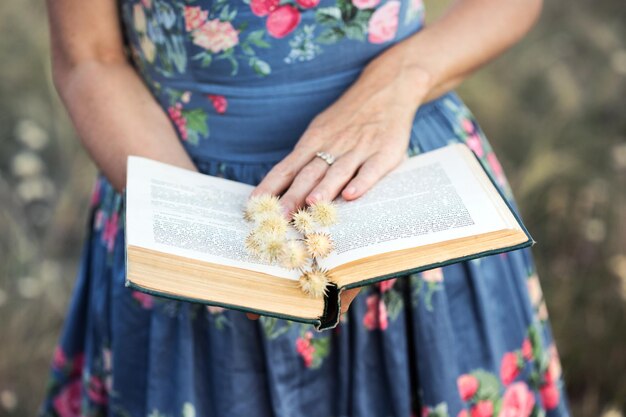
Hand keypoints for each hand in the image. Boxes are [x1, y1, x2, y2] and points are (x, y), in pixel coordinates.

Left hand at [252, 59, 428, 211]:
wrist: (386, 89)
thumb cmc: (348, 117)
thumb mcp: (321, 130)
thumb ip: (305, 158)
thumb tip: (280, 187)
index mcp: (314, 141)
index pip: (287, 167)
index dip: (270, 187)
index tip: (255, 205)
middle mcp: (333, 146)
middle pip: (309, 173)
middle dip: (293, 195)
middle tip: (279, 215)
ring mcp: (359, 149)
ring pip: (338, 172)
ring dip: (324, 188)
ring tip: (311, 205)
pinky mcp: (384, 153)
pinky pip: (371, 170)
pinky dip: (361, 182)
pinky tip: (352, 195)